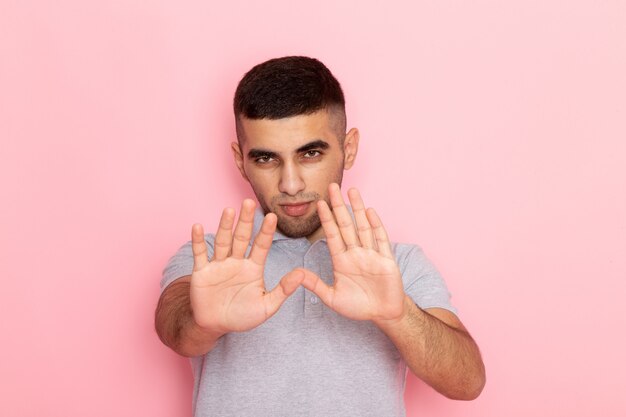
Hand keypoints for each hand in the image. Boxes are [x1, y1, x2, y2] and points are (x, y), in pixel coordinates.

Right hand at [190, 199, 303, 334]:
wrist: (215, 326)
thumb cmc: (242, 316)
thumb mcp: (267, 306)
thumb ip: (283, 290)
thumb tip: (302, 274)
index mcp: (253, 267)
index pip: (261, 246)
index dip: (266, 232)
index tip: (273, 216)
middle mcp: (236, 261)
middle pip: (242, 237)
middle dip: (246, 221)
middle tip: (250, 202)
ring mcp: (218, 264)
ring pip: (223, 241)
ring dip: (225, 226)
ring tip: (229, 210)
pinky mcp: (201, 271)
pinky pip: (199, 254)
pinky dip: (197, 241)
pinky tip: (197, 226)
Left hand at [301, 184, 406, 323]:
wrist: (383, 315)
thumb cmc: (358, 307)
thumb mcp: (332, 298)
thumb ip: (316, 285)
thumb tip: (296, 274)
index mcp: (342, 260)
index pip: (332, 234)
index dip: (327, 219)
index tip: (319, 203)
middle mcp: (356, 253)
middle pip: (346, 224)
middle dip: (339, 205)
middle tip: (332, 186)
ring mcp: (372, 254)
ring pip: (363, 227)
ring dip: (358, 208)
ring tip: (352, 190)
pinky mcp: (386, 260)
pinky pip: (381, 240)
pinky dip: (376, 225)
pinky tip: (370, 212)